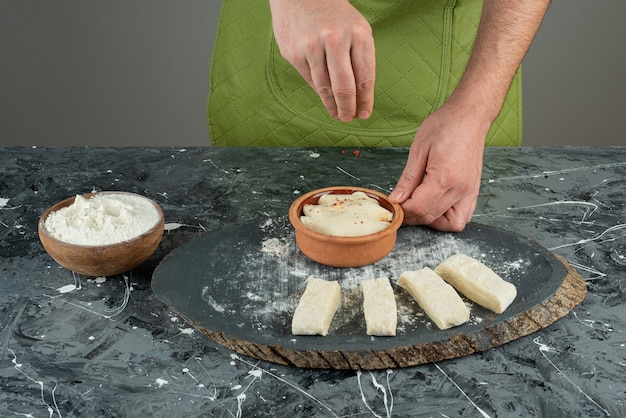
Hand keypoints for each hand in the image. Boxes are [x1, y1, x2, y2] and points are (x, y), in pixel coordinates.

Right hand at [269, 0, 374, 121]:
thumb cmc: (334, 15)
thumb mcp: (356, 30)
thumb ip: (359, 61)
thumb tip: (360, 98)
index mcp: (358, 34)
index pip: (365, 78)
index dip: (365, 101)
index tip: (364, 114)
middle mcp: (335, 40)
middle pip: (344, 87)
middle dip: (348, 108)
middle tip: (348, 118)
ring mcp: (312, 46)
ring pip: (324, 87)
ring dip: (332, 105)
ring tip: (337, 113)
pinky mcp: (293, 52)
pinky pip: (309, 79)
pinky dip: (318, 91)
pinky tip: (324, 96)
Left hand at [389, 102, 487, 231]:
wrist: (470, 115)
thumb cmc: (446, 125)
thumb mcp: (419, 149)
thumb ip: (408, 179)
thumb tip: (396, 199)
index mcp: (445, 177)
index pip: (419, 207)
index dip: (402, 210)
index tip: (392, 205)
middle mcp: (461, 188)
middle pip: (431, 217)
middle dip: (412, 216)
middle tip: (400, 205)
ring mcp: (470, 191)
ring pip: (451, 223)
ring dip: (432, 220)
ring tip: (418, 205)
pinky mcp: (473, 190)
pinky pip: (463, 216)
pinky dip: (448, 217)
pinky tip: (435, 204)